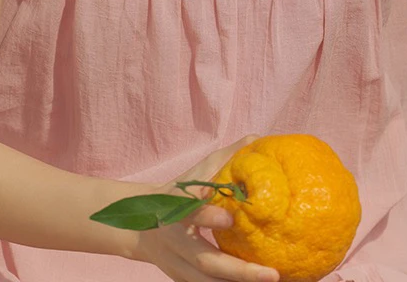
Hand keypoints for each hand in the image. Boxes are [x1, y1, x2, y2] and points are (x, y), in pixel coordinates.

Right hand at [130, 135, 278, 281]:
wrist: (137, 225)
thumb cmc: (178, 192)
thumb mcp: (197, 171)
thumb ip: (226, 157)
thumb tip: (256, 139)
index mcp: (176, 208)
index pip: (190, 212)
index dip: (207, 216)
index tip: (229, 217)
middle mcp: (175, 241)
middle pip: (205, 262)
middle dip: (238, 271)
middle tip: (270, 275)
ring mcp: (176, 264)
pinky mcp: (179, 278)